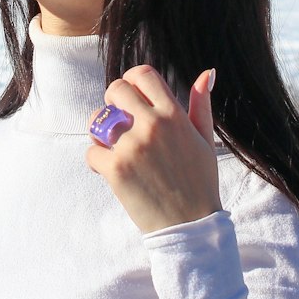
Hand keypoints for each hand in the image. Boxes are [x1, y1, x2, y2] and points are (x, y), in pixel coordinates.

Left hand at [86, 66, 220, 234]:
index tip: (132, 96)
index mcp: (174, 115)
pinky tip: (111, 170)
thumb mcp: (205, 139)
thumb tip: (207, 73)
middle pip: (116, 90)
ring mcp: (132, 147)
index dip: (133, 81)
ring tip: (114, 147)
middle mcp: (152, 126)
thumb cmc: (199, 181)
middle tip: (122, 123)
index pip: (143, 74)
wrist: (191, 226)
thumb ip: (202, 104)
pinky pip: (91, 151)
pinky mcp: (115, 169)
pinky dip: (96, 161)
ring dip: (101, 131)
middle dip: (114, 103)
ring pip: (97, 119)